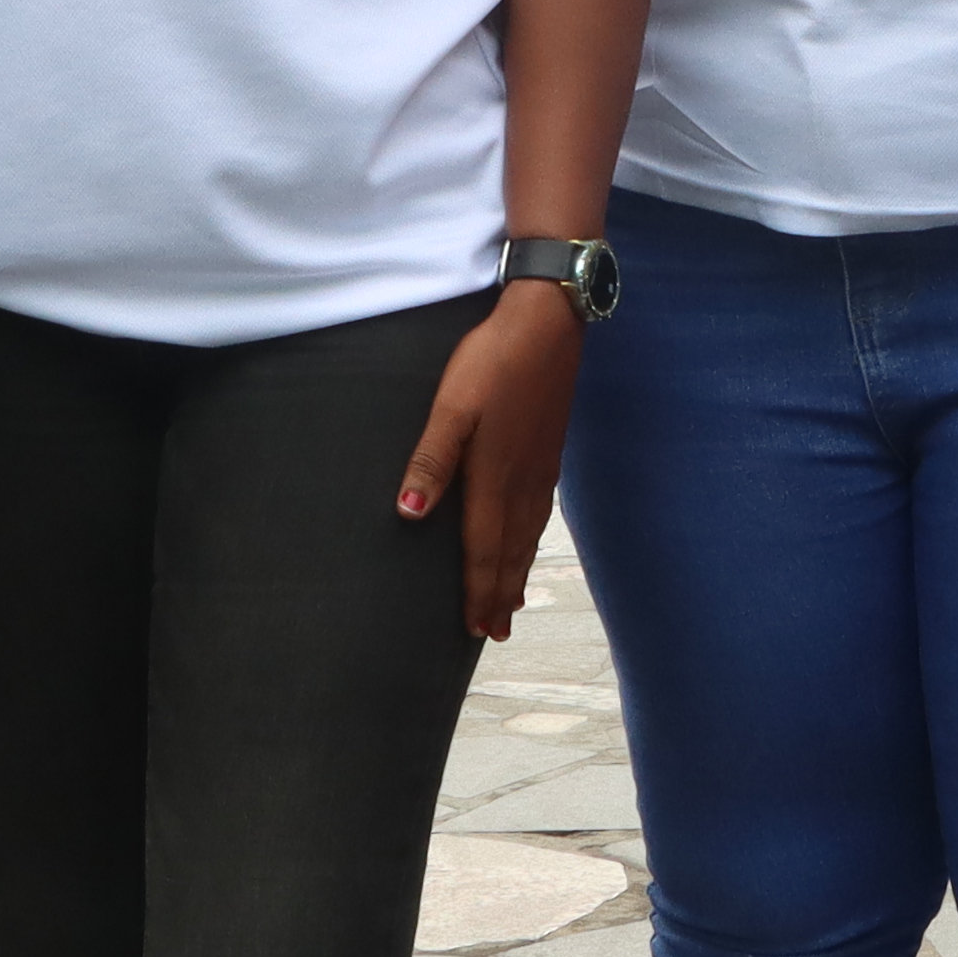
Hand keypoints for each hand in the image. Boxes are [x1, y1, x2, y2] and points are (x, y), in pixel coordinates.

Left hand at [394, 282, 587, 638]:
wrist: (548, 324)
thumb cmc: (492, 362)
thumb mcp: (451, 407)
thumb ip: (431, 461)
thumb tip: (407, 514)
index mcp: (494, 477)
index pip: (482, 548)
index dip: (477, 590)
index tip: (474, 628)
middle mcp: (522, 482)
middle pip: (511, 552)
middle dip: (501, 594)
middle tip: (495, 632)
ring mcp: (540, 467)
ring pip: (529, 535)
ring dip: (519, 572)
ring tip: (513, 602)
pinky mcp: (550, 451)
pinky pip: (540, 513)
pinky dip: (532, 540)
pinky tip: (529, 539)